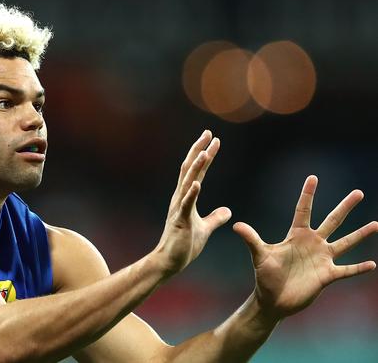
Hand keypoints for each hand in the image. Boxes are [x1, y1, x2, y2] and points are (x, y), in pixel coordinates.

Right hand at [156, 130, 231, 274]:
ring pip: (188, 182)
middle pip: (190, 169)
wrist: (169, 262)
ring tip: (205, 152)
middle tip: (209, 133)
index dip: (205, 155)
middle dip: (199, 150)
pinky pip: (186, 204)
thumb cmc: (184, 245)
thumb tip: (228, 211)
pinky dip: (192, 193)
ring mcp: (179, 208)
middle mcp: (180, 198)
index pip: (197, 171)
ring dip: (196, 167)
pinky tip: (198, 183)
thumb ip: (215, 218)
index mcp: (186, 198)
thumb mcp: (205, 229)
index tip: (214, 140)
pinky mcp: (180, 220)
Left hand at [235, 175, 377, 318]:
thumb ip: (251, 239)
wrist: (273, 300)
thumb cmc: (265, 276)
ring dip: (361, 234)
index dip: (308, 194)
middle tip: (358, 192)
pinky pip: (347, 270)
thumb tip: (236, 225)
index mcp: (296, 235)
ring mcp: (322, 259)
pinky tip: (373, 264)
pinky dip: (358, 268)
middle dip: (345, 207)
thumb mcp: (259, 256)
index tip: (313, 177)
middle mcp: (313, 243)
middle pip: (332, 221)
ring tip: (377, 224)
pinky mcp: (327, 275)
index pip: (303, 210)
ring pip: (345, 242)